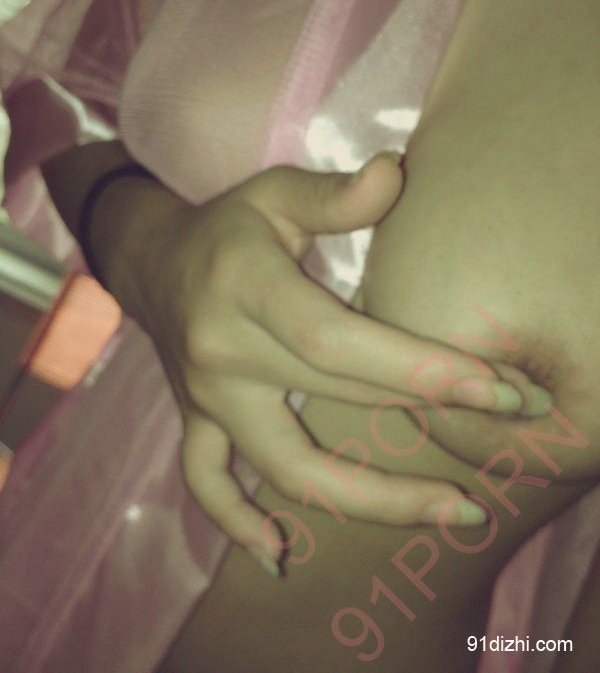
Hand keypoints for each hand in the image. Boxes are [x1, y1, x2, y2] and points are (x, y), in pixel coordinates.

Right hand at [131, 153, 548, 564]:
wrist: (154, 263)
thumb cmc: (229, 226)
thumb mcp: (275, 193)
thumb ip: (334, 194)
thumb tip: (398, 171)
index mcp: (246, 287)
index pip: (338, 342)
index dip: (418, 369)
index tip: (497, 388)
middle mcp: (223, 352)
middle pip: (332, 405)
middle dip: (428, 424)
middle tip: (509, 436)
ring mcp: (207, 398)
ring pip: (284, 467)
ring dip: (369, 501)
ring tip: (450, 514)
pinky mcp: (198, 423)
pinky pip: (208, 485)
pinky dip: (238, 524)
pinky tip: (282, 555)